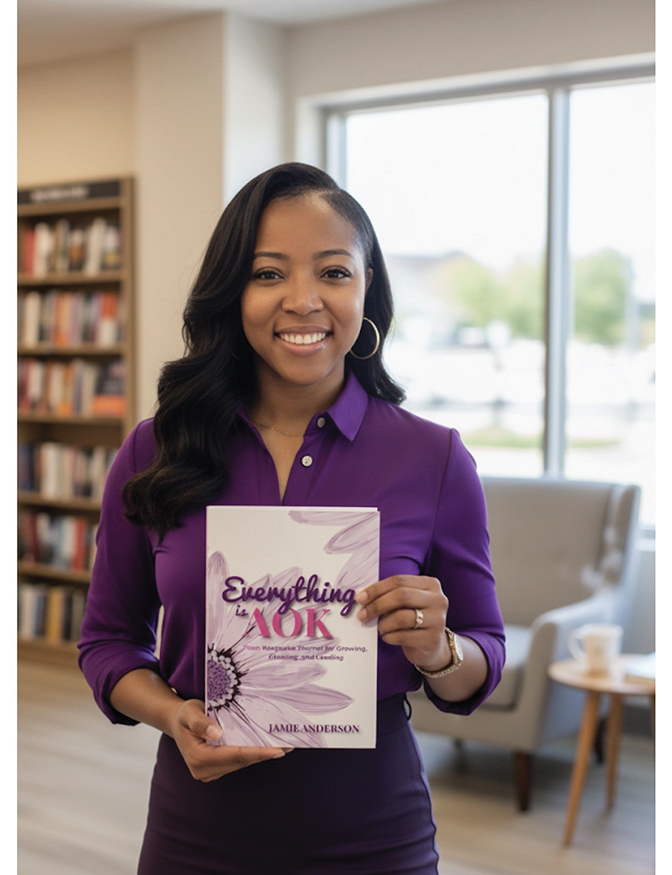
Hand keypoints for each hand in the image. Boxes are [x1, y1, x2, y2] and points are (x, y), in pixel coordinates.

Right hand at [168, 699, 288, 782]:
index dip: (257, 753)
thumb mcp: (189, 712)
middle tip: (289, 745)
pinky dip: (253, 754)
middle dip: (265, 754)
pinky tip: (269, 747)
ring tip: (285, 745)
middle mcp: (204, 771)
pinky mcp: (216, 770)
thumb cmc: (185, 714)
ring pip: (242, 763)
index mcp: (198, 759)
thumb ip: (200, 722)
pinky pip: (238, 761)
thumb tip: (216, 733)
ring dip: (262, 755)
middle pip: (241, 761)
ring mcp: (210, 773)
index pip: (234, 756)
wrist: (177, 722)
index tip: (277, 751)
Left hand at [356, 575, 450, 670]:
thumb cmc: (414, 619)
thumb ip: (389, 595)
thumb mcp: (406, 603)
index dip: (376, 589)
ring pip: (401, 617)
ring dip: (383, 624)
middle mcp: (438, 600)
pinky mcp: (432, 639)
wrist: (432, 646)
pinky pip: (402, 636)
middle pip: (401, 596)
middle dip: (377, 605)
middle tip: (362, 615)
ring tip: (380, 628)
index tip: (360, 598)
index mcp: (430, 584)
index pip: (399, 580)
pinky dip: (389, 636)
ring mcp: (438, 620)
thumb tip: (362, 595)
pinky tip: (387, 637)